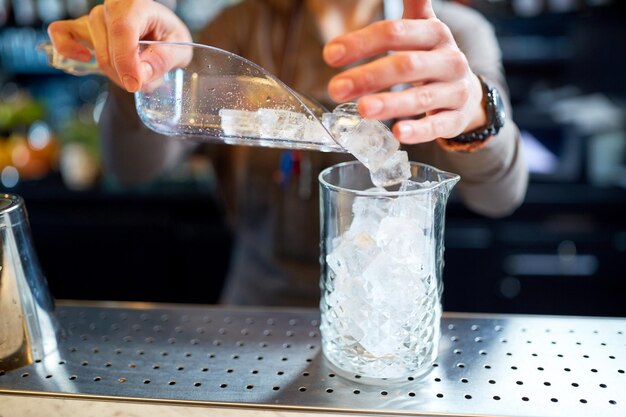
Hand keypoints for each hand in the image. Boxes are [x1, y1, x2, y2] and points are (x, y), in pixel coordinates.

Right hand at [48, 0, 191, 91]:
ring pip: (97, 55)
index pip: (123, 30)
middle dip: (127, 75)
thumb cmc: (168, 39)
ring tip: (134, 73)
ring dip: (116, 74)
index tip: (134, 83)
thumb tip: (139, 75)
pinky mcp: (81, 27)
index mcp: (137, 4)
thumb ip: (162, 61)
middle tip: (146, 80)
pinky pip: (60, 33)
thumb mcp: (179, 51)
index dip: (127, 60)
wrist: (159, 36)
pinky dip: (67, 48)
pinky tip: (86, 58)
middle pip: (109, 50)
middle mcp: (112, 7)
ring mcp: (95, 17)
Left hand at [323, 0, 485, 143]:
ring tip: (362, 109)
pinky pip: (438, 125)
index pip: (395, 33)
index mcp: (434, 34)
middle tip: (335, 88)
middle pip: (406, 65)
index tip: (329, 55)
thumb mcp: (423, 29)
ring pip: (422, 96)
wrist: (468, 94)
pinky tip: (399, 133)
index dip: (361, 43)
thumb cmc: (433, 59)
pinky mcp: (456, 118)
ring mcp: (454, 90)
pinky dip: (419, 131)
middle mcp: (448, 60)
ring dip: (390, 103)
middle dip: (369, 76)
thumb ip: (411, 6)